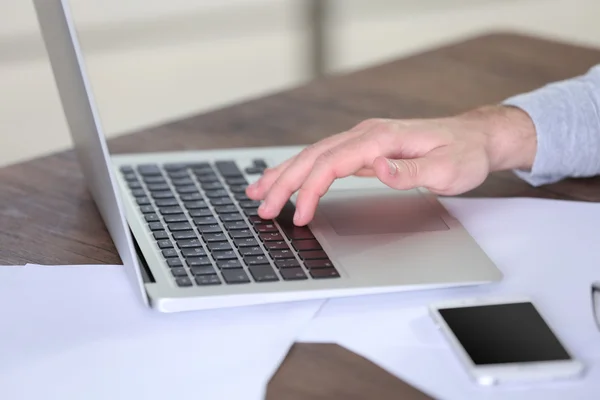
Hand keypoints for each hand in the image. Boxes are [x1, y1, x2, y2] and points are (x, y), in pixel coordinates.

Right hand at [246, 105, 536, 225]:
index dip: (311, 189)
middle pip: (313, 157)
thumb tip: (377, 169)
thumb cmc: (462, 154)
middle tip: (260, 206)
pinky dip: (301, 171)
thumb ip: (409, 170)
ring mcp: (362, 141)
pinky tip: (289, 180)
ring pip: (313, 155)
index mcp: (380, 138)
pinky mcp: (364, 150)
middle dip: (283, 182)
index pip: (332, 163)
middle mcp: (365, 135)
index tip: (300, 215)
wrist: (475, 138)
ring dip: (284, 173)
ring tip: (258, 190)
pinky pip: (324, 159)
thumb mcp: (446, 168)